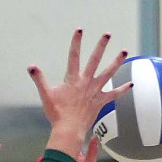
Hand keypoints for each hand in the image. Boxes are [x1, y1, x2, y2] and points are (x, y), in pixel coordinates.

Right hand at [28, 29, 129, 155]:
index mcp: (72, 78)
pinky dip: (123, 89)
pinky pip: (114, 94)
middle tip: (107, 34)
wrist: (69, 130)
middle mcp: (85, 82)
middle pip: (95, 59)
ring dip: (116, 61)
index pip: (74, 55)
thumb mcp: (46, 94)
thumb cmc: (57, 114)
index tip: (80, 30)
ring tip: (124, 51)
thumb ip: (39, 79)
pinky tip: (131, 84)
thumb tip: (31, 67)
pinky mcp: (101, 102)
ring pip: (108, 73)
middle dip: (101, 45)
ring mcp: (95, 91)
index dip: (76, 42)